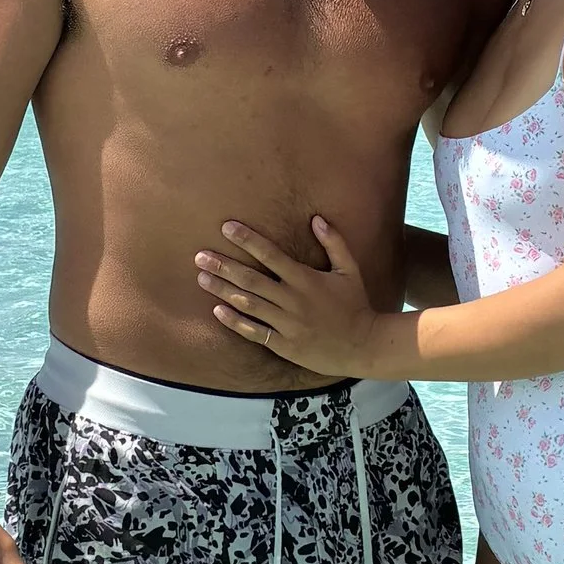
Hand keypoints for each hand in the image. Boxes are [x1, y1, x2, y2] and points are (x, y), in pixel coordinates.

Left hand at [196, 216, 385, 377]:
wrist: (364, 346)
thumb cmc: (355, 305)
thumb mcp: (349, 270)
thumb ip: (334, 243)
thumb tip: (316, 218)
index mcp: (306, 279)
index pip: (271, 255)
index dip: (248, 240)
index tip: (227, 228)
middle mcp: (293, 300)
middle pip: (251, 280)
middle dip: (224, 266)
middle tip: (199, 256)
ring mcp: (287, 324)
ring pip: (248, 304)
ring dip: (223, 291)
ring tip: (201, 279)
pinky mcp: (284, 344)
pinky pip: (255, 332)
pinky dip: (235, 322)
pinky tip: (217, 310)